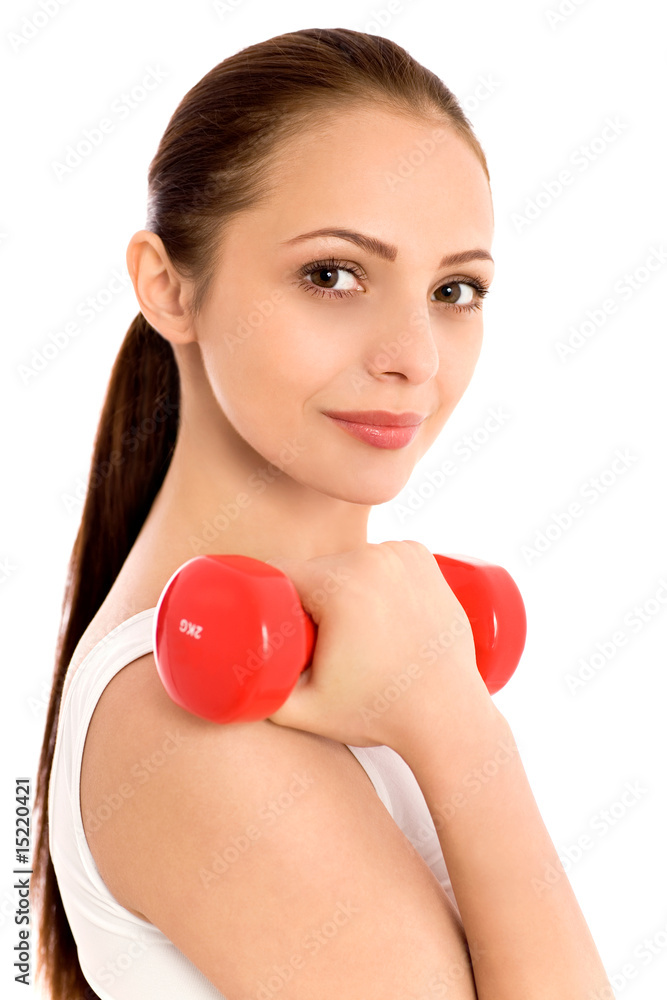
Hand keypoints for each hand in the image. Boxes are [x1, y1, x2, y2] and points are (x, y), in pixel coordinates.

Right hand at [265, 540, 491, 754]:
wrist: (447, 716)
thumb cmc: (380, 714)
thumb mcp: (304, 711)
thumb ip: (256, 696)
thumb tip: (221, 687)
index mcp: (339, 583)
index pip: (282, 573)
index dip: (269, 596)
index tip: (271, 623)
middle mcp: (374, 557)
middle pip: (317, 569)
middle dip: (306, 599)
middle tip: (312, 640)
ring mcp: (404, 554)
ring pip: (349, 562)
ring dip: (340, 585)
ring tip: (345, 626)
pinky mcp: (424, 559)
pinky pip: (381, 557)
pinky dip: (372, 572)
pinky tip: (371, 598)